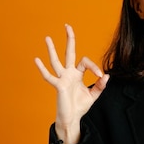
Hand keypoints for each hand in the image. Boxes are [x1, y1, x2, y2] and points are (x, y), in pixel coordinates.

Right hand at [34, 24, 109, 143]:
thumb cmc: (80, 106)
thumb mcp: (93, 95)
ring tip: (48, 37)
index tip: (100, 76)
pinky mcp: (58, 86)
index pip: (85, 62)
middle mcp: (69, 73)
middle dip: (69, 39)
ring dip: (52, 49)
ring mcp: (62, 78)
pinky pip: (49, 76)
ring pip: (56, 61)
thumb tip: (106, 76)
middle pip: (69, 52)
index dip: (94, 67)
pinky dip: (42, 69)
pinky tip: (36, 59)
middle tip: (67, 25)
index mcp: (77, 74)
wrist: (72, 118)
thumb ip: (100, 86)